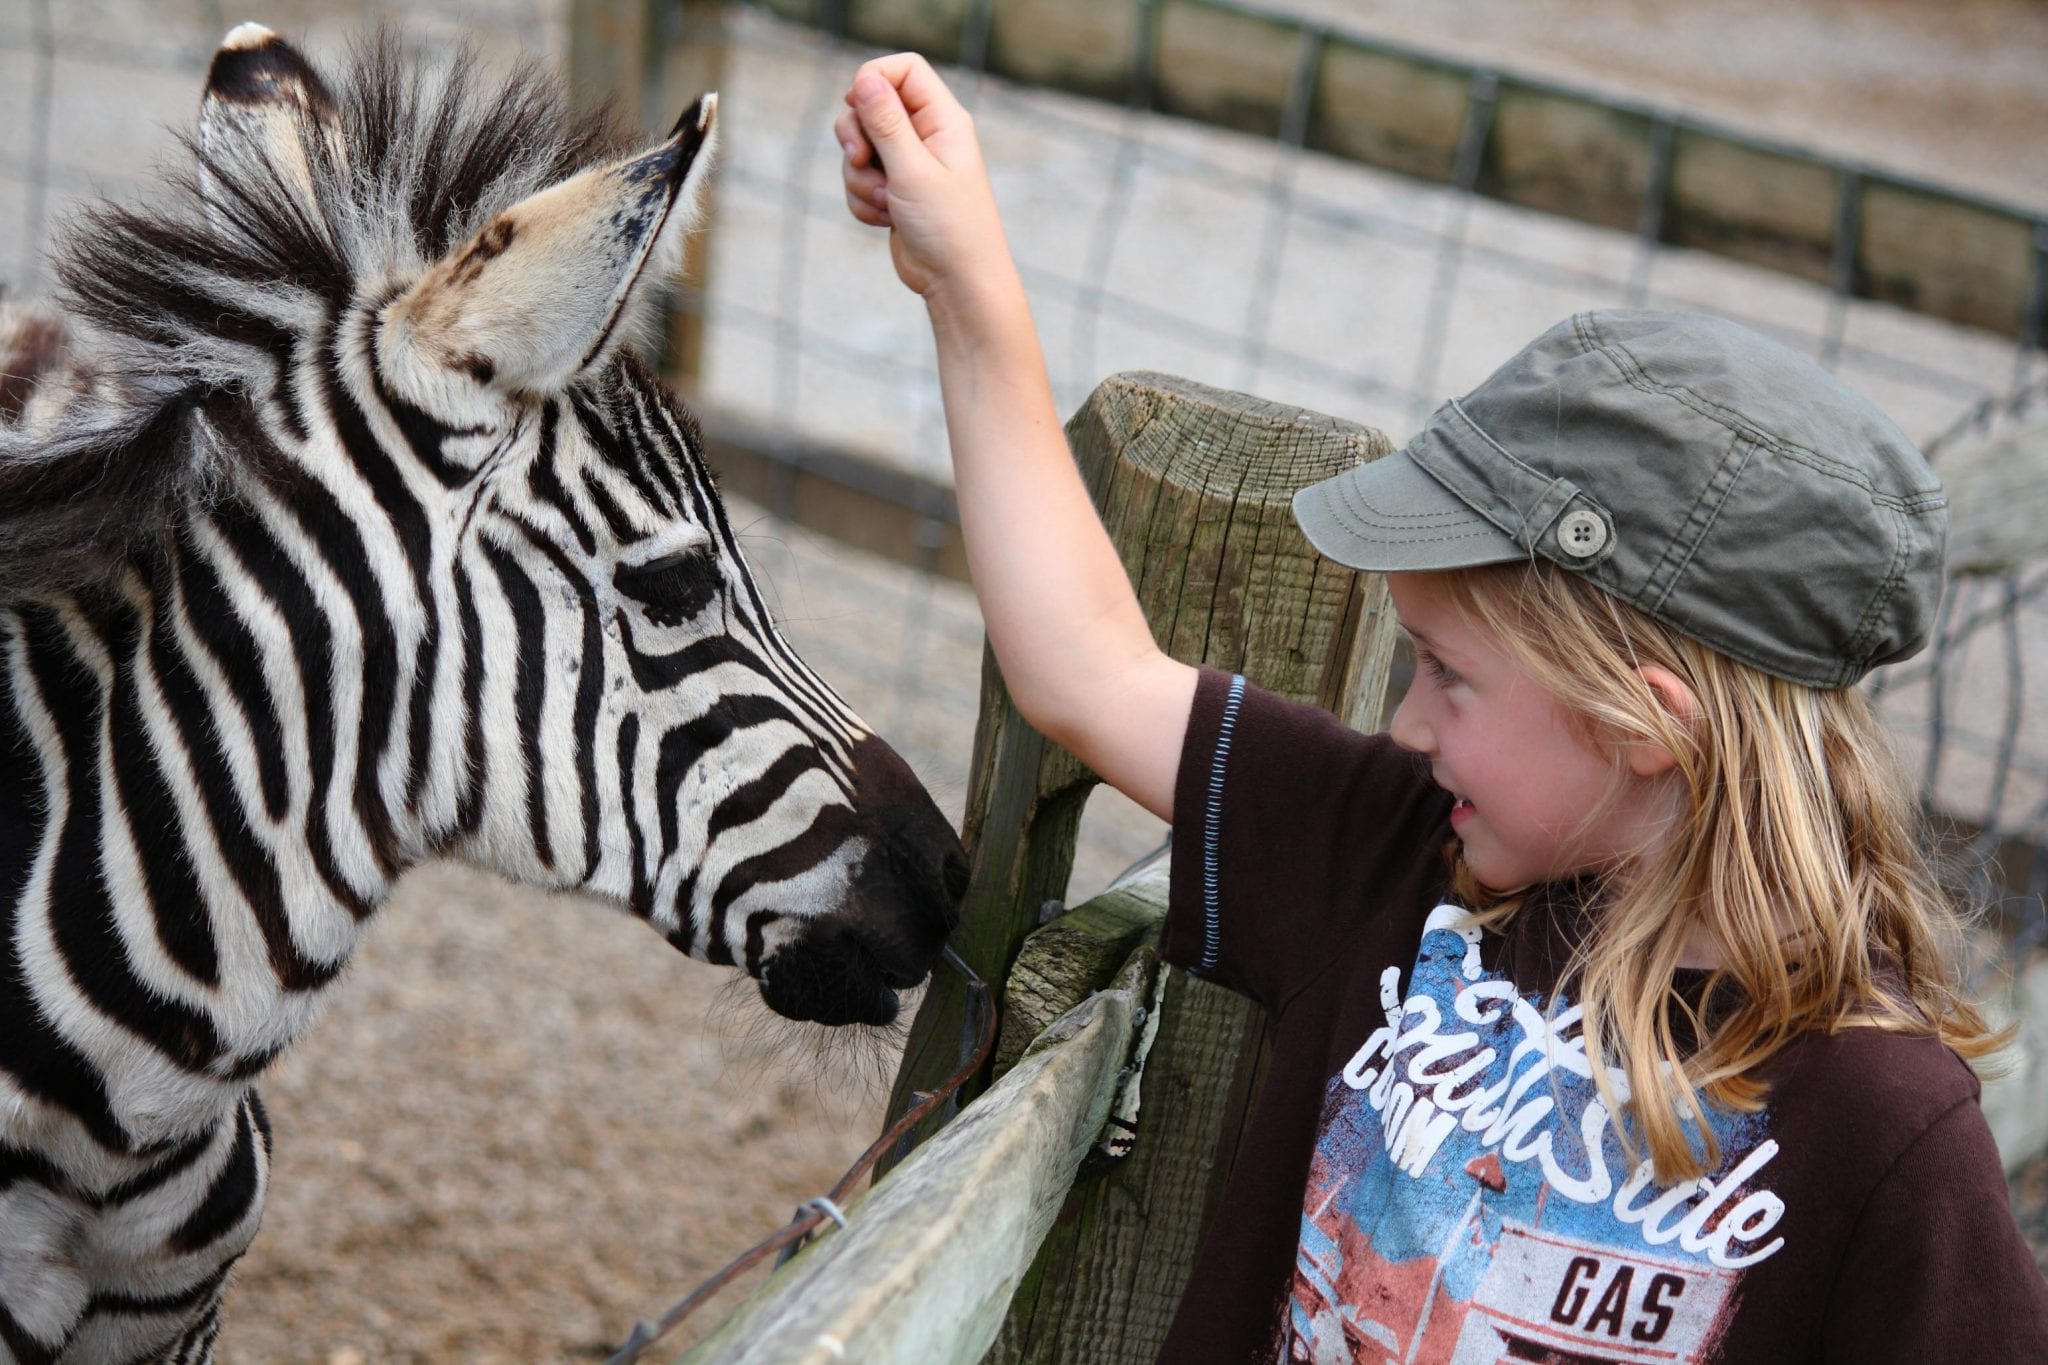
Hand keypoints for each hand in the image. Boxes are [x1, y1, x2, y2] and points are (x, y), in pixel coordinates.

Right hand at [836, 54, 1009, 303]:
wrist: (958, 284)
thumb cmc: (949, 228)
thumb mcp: (912, 170)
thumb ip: (886, 123)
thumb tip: (864, 79)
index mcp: (943, 120)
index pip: (903, 70)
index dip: (873, 78)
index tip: (856, 105)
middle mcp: (927, 136)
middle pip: (871, 106)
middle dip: (856, 136)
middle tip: (860, 160)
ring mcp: (910, 164)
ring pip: (860, 148)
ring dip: (859, 178)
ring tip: (886, 203)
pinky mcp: (895, 191)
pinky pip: (860, 180)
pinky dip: (863, 200)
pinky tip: (885, 221)